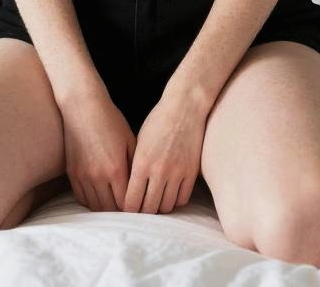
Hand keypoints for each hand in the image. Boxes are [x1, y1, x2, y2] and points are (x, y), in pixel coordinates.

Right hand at [60, 92, 136, 211]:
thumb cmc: (110, 120)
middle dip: (121, 213)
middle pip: (111, 209)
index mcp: (116, 169)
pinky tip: (100, 198)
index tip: (140, 207)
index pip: (127, 203)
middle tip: (129, 211)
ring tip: (115, 207)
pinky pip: (82, 198)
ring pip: (96, 207)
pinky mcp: (72, 173)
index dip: (135, 208)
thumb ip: (136, 165)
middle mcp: (98, 177)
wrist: (82, 106)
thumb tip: (143, 186)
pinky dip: (92, 202)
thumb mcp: (130, 140)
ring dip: (106, 210)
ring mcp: (83, 176)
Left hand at [123, 92, 206, 213]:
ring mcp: (177, 173)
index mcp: (141, 163)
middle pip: (149, 209)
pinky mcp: (191, 172)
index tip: (127, 210)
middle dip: (143, 212)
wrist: (184, 107)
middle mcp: (159, 171)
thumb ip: (134, 166)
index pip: (131, 201)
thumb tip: (128, 189)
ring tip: (156, 202)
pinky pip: (182, 199)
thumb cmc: (158, 121)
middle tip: (141, 210)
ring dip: (160, 207)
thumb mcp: (139, 141)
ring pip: (166, 206)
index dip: (128, 210)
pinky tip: (170, 194)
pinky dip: (175, 200)